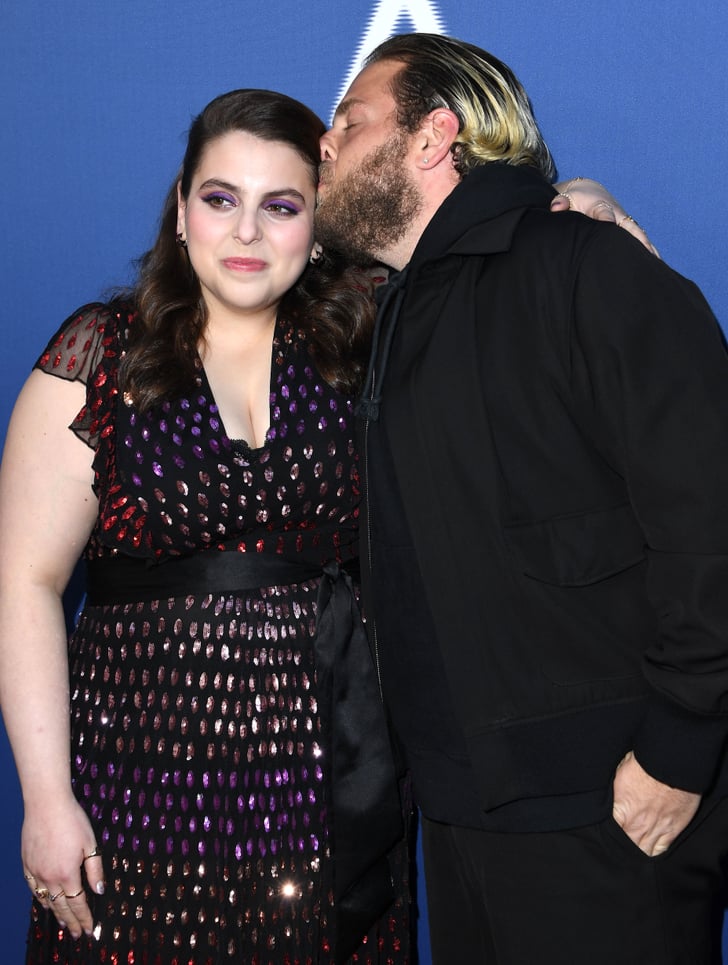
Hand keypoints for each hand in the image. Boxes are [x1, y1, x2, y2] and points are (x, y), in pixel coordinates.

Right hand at [22, 793, 103, 940]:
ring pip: (46, 900)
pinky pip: (33, 888)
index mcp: (68, 874)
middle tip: (77, 934)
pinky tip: (45, 902)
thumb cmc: (72, 820)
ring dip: (55, 914)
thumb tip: (99, 891)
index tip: (89, 930)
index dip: (84, 918)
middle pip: (61, 907)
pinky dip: (40, 899)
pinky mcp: (27, 864)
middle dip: (71, 922)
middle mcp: (50, 877)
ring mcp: (36, 872)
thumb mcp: (91, 843)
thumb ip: (95, 870)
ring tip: (63, 923)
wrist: (46, 804)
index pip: (78, 904)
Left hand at [551, 177, 659, 256]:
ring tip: (656, 266)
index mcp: (600, 206)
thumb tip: (556, 207)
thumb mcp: (566, 198)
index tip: (609, 223)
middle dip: (638, 240)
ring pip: (639, 236)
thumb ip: (561, 202)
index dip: (606, 218)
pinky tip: (656, 264)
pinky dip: (648, 251)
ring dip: (648, 249)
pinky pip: (640, 241)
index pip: (604, 212)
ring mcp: (624, 223)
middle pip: (630, 228)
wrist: (589, 192)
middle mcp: (617, 215)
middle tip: (646, 255)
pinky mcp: (628, 230)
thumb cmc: (575, 199)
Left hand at [612, 751, 700, 855]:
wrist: (673, 766)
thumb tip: (614, 792)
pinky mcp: (672, 831)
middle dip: (623, 845)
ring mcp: (655, 829)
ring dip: (638, 850)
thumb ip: (617, 789)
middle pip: (626, 845)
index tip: (610, 831)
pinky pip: (660, 849)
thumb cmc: (647, 763)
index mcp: (621, 808)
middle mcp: (636, 823)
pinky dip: (655, 851)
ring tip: (635, 849)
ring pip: (643, 851)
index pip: (610, 830)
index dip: (609, 833)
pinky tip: (650, 850)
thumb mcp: (622, 770)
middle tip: (622, 843)